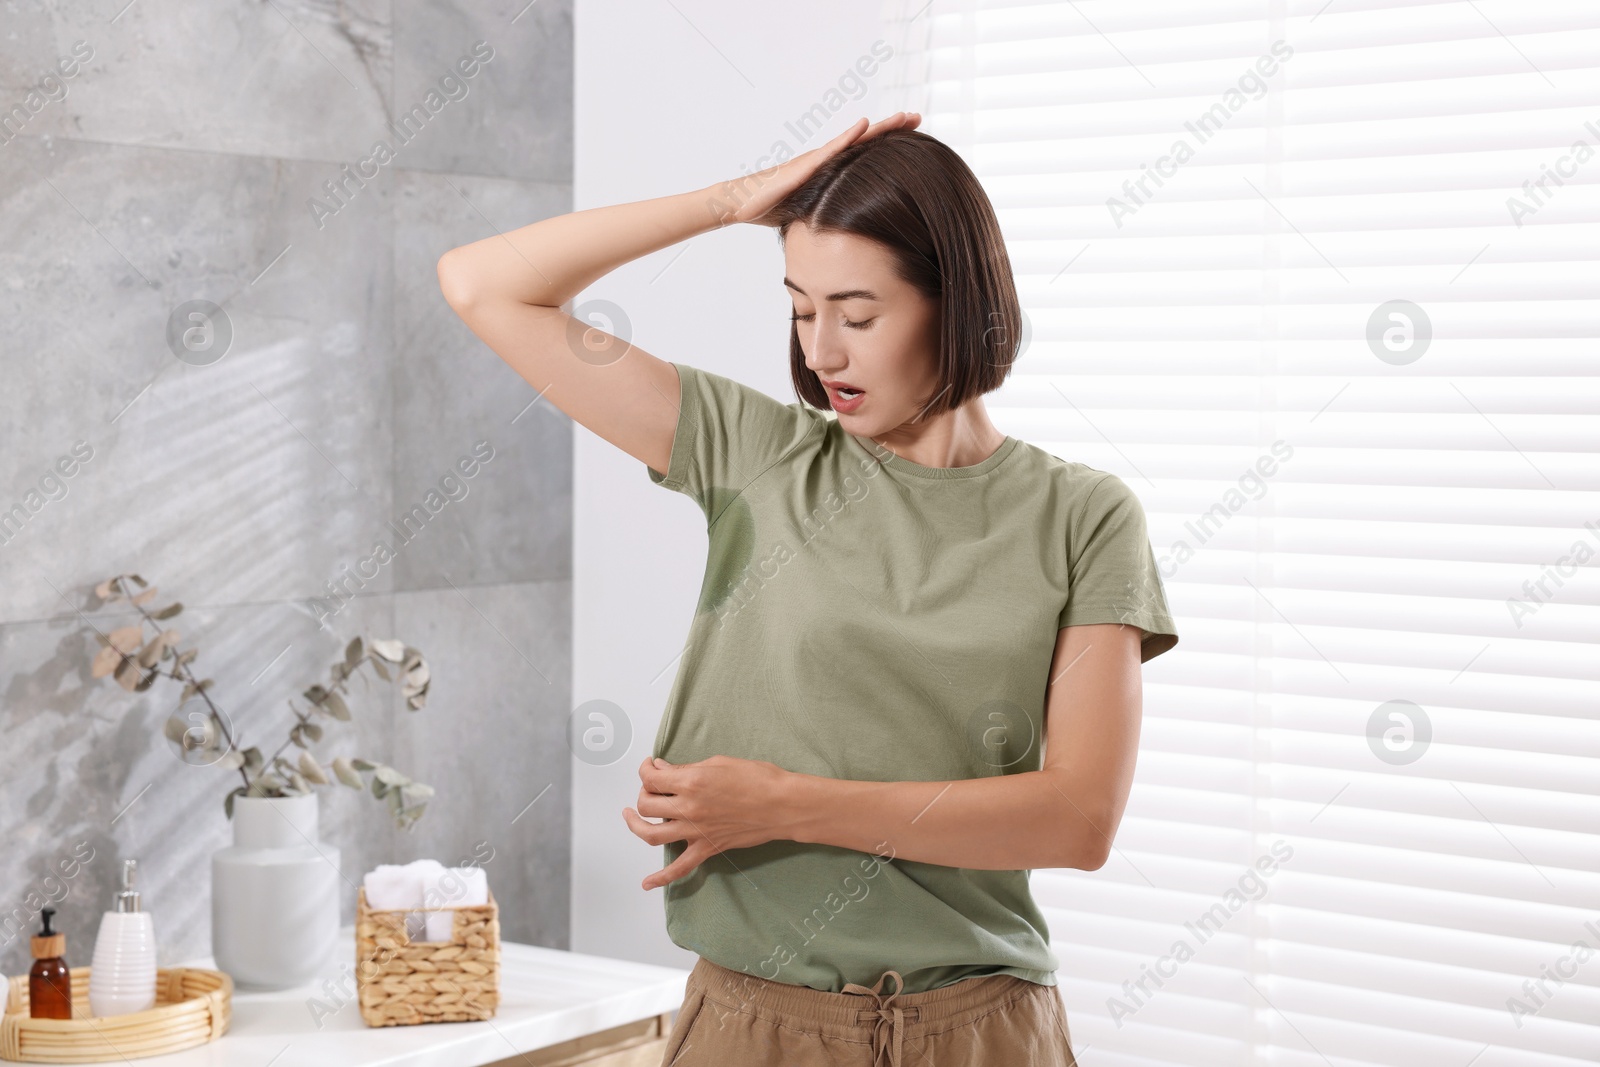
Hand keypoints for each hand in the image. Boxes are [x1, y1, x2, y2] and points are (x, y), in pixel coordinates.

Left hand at [623, 754, 791, 889]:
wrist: (783, 805)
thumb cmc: (758, 779)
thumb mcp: (719, 763)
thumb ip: (688, 769)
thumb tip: (666, 770)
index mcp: (691, 782)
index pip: (652, 778)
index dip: (646, 770)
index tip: (651, 766)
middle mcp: (689, 808)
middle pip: (646, 804)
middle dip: (643, 792)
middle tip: (652, 786)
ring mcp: (696, 831)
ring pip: (652, 834)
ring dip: (635, 825)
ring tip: (630, 817)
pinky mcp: (707, 848)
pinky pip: (680, 867)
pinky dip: (661, 878)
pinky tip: (646, 883)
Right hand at [703, 111, 922, 228]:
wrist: (741, 203)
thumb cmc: (769, 207)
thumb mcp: (809, 211)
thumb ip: (827, 211)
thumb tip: (845, 230)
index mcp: (828, 170)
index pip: (863, 153)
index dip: (887, 143)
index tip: (913, 135)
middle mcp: (824, 158)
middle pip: (865, 140)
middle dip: (892, 128)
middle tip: (917, 117)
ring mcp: (814, 159)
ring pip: (853, 140)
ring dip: (879, 127)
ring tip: (903, 116)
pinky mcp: (803, 165)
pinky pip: (830, 150)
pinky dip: (848, 137)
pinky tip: (865, 125)